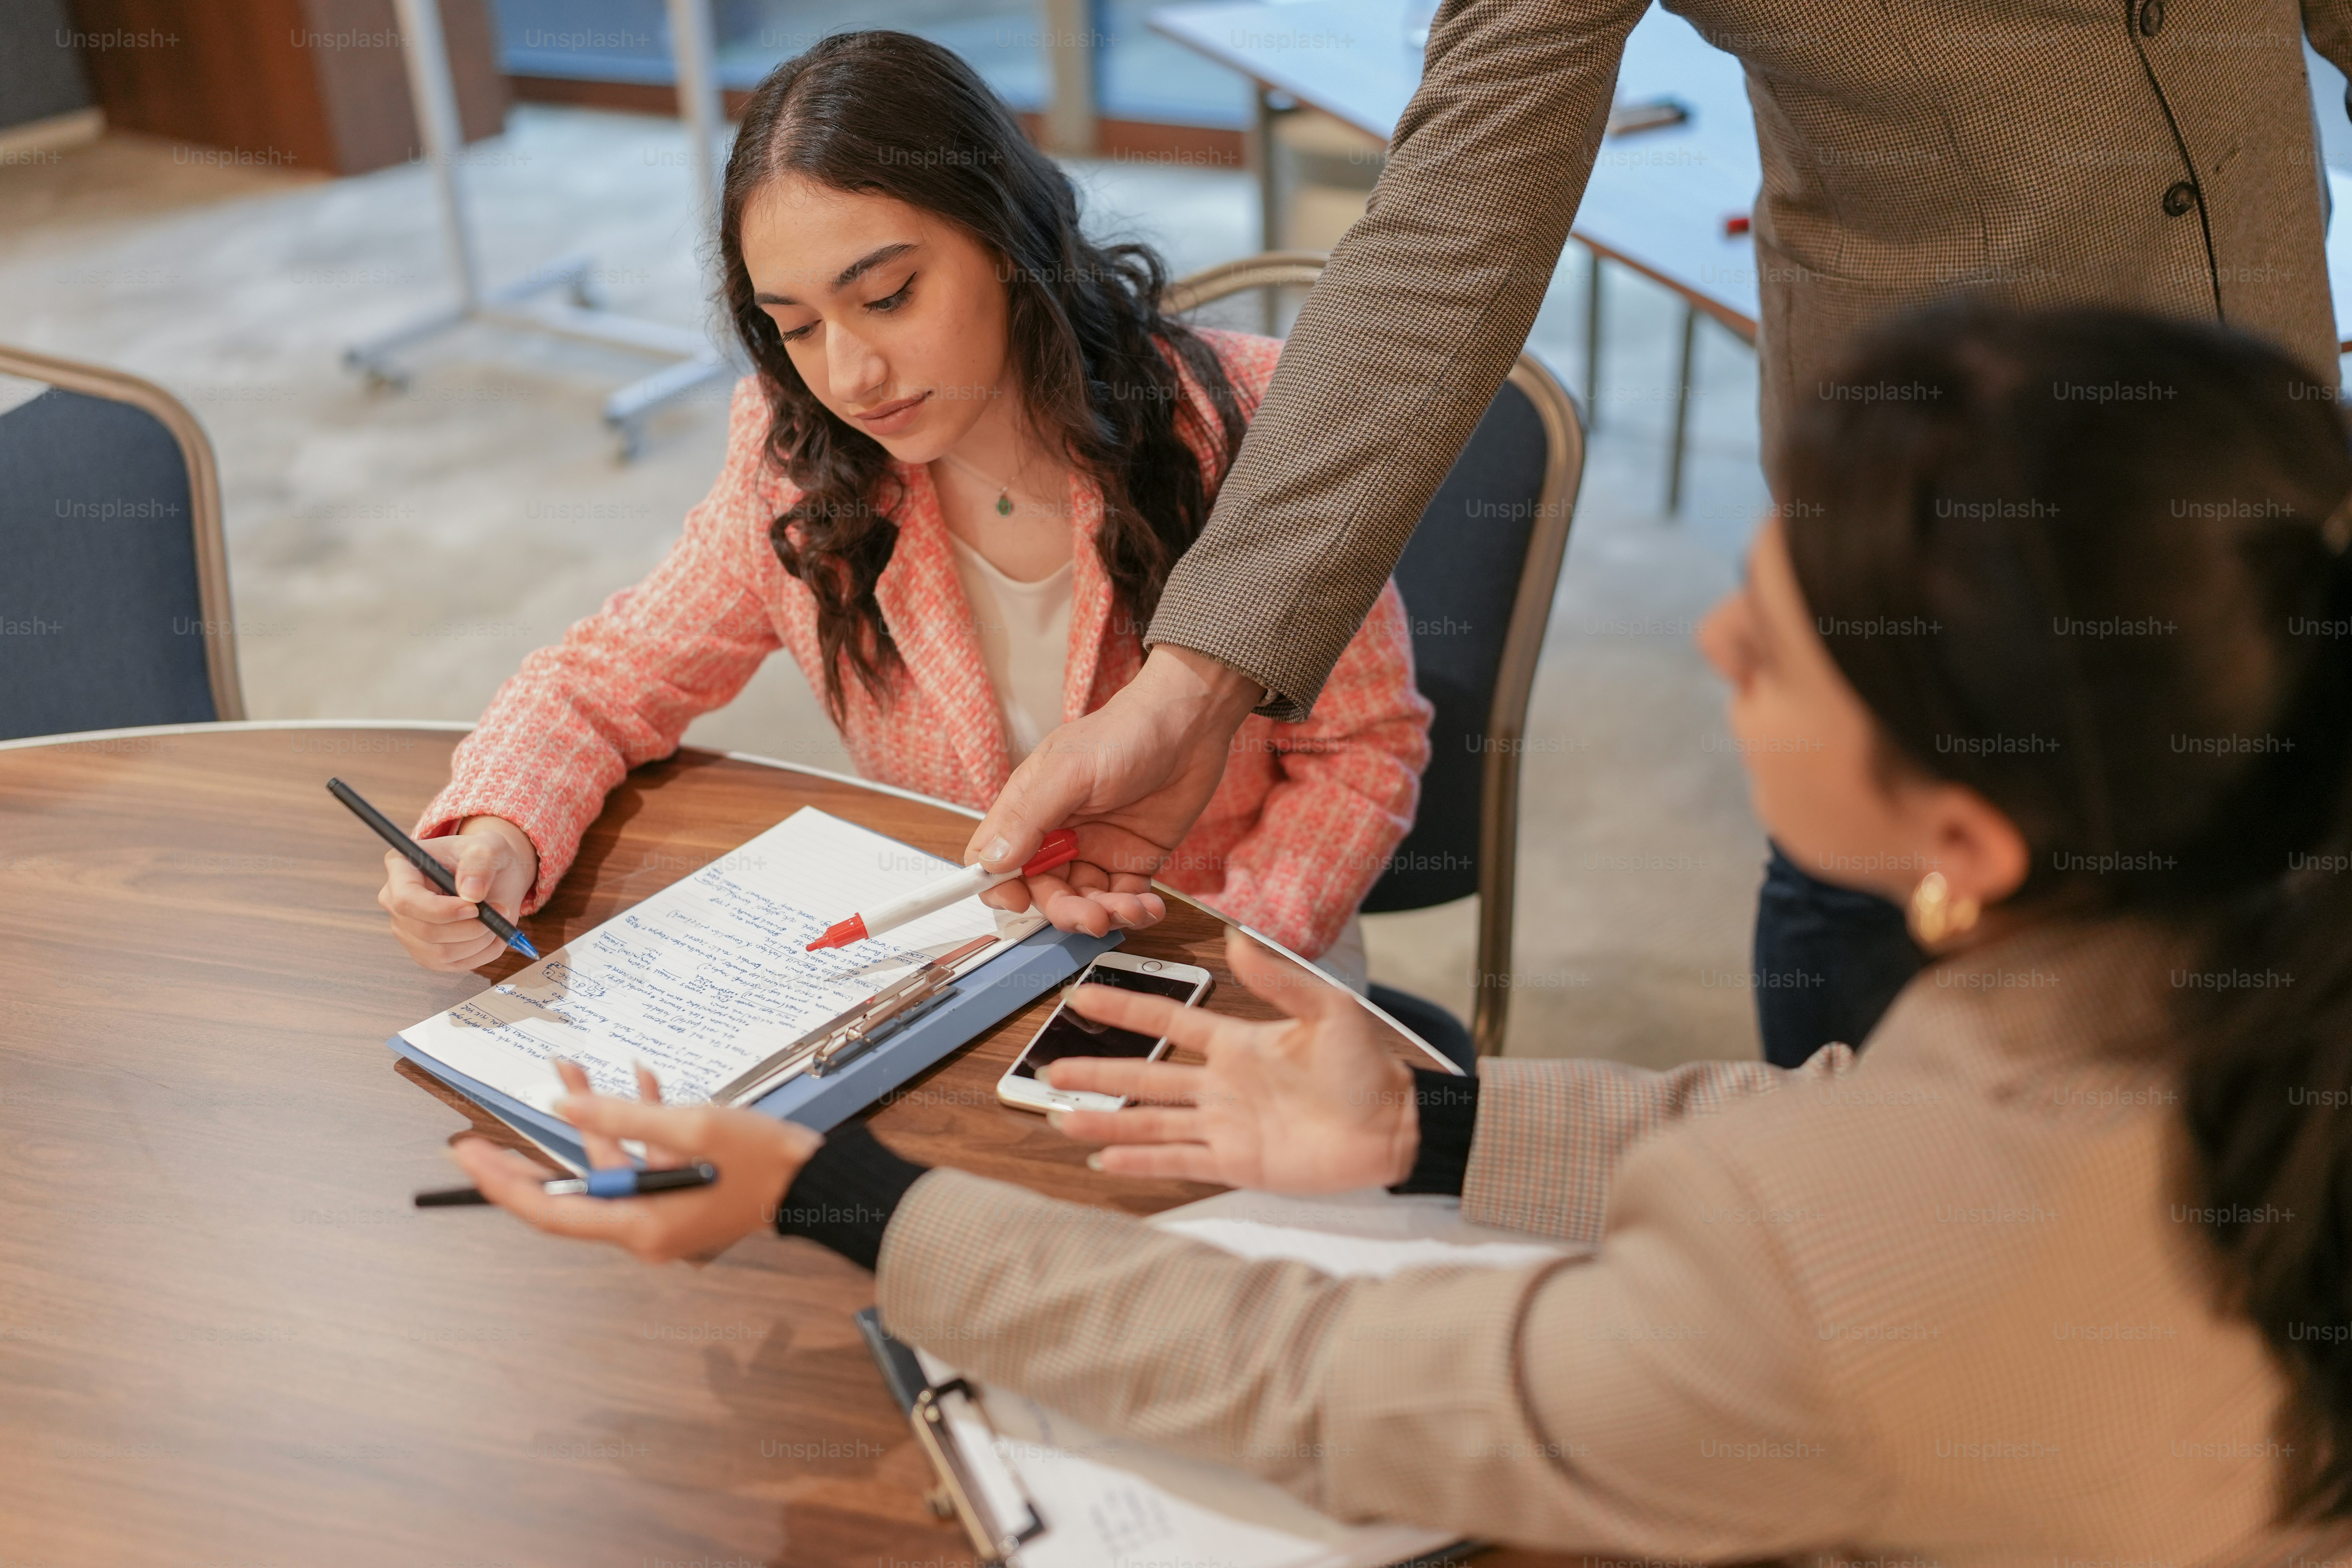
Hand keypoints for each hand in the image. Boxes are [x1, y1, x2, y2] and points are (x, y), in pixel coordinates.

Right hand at [378, 814, 537, 970]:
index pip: (406, 899)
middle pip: (425, 931)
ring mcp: (407, 929)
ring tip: (499, 921)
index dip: (441, 910)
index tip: (476, 908)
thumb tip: (471, 894)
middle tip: (500, 911)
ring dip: (478, 942)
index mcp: (401, 866)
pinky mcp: (425, 951)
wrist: (495, 875)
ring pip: (439, 953)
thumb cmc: (486, 857)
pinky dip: (480, 955)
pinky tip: (494, 936)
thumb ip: (480, 863)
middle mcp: (396, 901)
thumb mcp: (490, 847)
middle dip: (470, 928)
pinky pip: (450, 965)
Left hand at [449, 1059, 822, 1263]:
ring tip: (571, 1065)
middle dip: (539, 1145)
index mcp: (640, 1225)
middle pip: (574, 1189)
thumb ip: (623, 1116)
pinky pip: (646, 1161)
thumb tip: (563, 1103)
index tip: (466, 1155)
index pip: (552, 1210)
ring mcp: (664, 1213)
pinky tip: (639, 1079)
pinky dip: (640, 1124)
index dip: (504, 1182)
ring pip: (610, 1164)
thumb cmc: (763, 1160)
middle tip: (484, 1130)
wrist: (821, 1182)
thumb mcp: (691, 1127)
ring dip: (595, 1116)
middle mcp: (644, 1229)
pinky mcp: (683, 1195)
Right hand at [968, 645, 1261, 936]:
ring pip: (1084, 901)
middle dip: (1064, 910)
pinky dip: (1135, 911)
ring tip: (1130, 910)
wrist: (1189, 726)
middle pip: (1042, 890)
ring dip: (1103, 915)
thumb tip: (992, 860)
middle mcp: (1059, 834)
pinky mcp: (1132, 859)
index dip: (999, 886)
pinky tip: (1148, 907)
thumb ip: (1028, 816)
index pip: (994, 859)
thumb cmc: (1126, 733)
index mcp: (1031, 808)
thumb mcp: (1069, 770)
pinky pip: (1124, 899)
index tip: (1018, 902)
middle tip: (1090, 916)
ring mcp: (1096, 849)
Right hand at [1043, 928, 1420, 1190]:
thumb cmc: (1368, 1066)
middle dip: (1098, 1071)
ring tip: (1062, 1119)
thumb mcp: (1327, 1008)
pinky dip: (1142, 1162)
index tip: (1082, 995)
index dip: (1125, 1006)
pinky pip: (1179, 1160)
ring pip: (1152, 1121)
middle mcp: (1222, 1084)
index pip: (1168, 1020)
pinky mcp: (1236, 1162)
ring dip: (1108, 1122)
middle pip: (1145, 1076)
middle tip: (1052, 1068)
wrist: (1395, 1125)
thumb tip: (1237, 938)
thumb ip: (1278, 977)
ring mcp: (1225, 1124)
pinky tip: (1106, 1162)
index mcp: (1238, 1042)